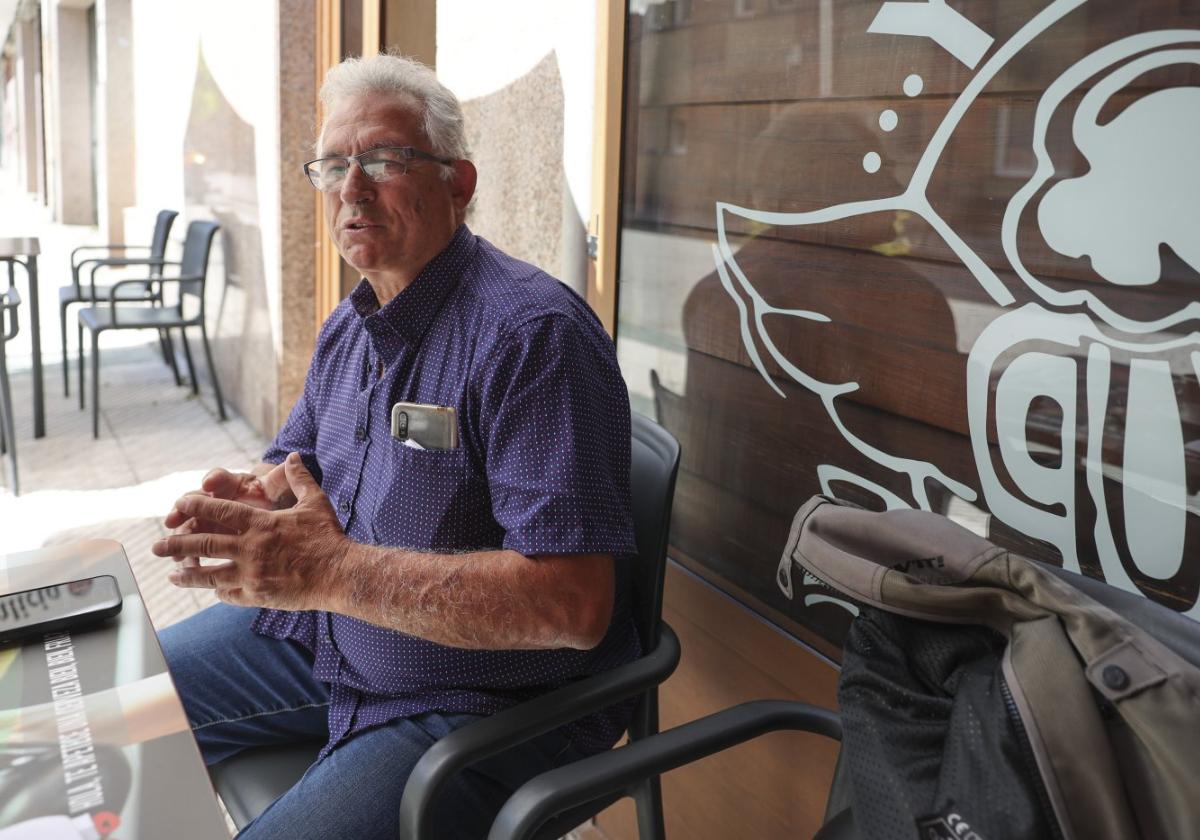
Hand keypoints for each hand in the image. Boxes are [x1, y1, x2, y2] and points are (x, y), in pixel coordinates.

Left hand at [152, 453, 349, 610]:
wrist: (341, 574)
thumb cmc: (328, 537)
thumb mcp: (315, 502)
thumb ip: (299, 479)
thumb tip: (293, 456)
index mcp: (260, 524)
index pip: (220, 511)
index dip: (196, 506)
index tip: (179, 505)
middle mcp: (250, 549)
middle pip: (204, 543)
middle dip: (176, 543)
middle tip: (156, 546)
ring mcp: (252, 574)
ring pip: (209, 574)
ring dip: (188, 574)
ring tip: (172, 575)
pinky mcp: (258, 595)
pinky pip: (230, 594)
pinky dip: (218, 592)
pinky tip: (210, 591)